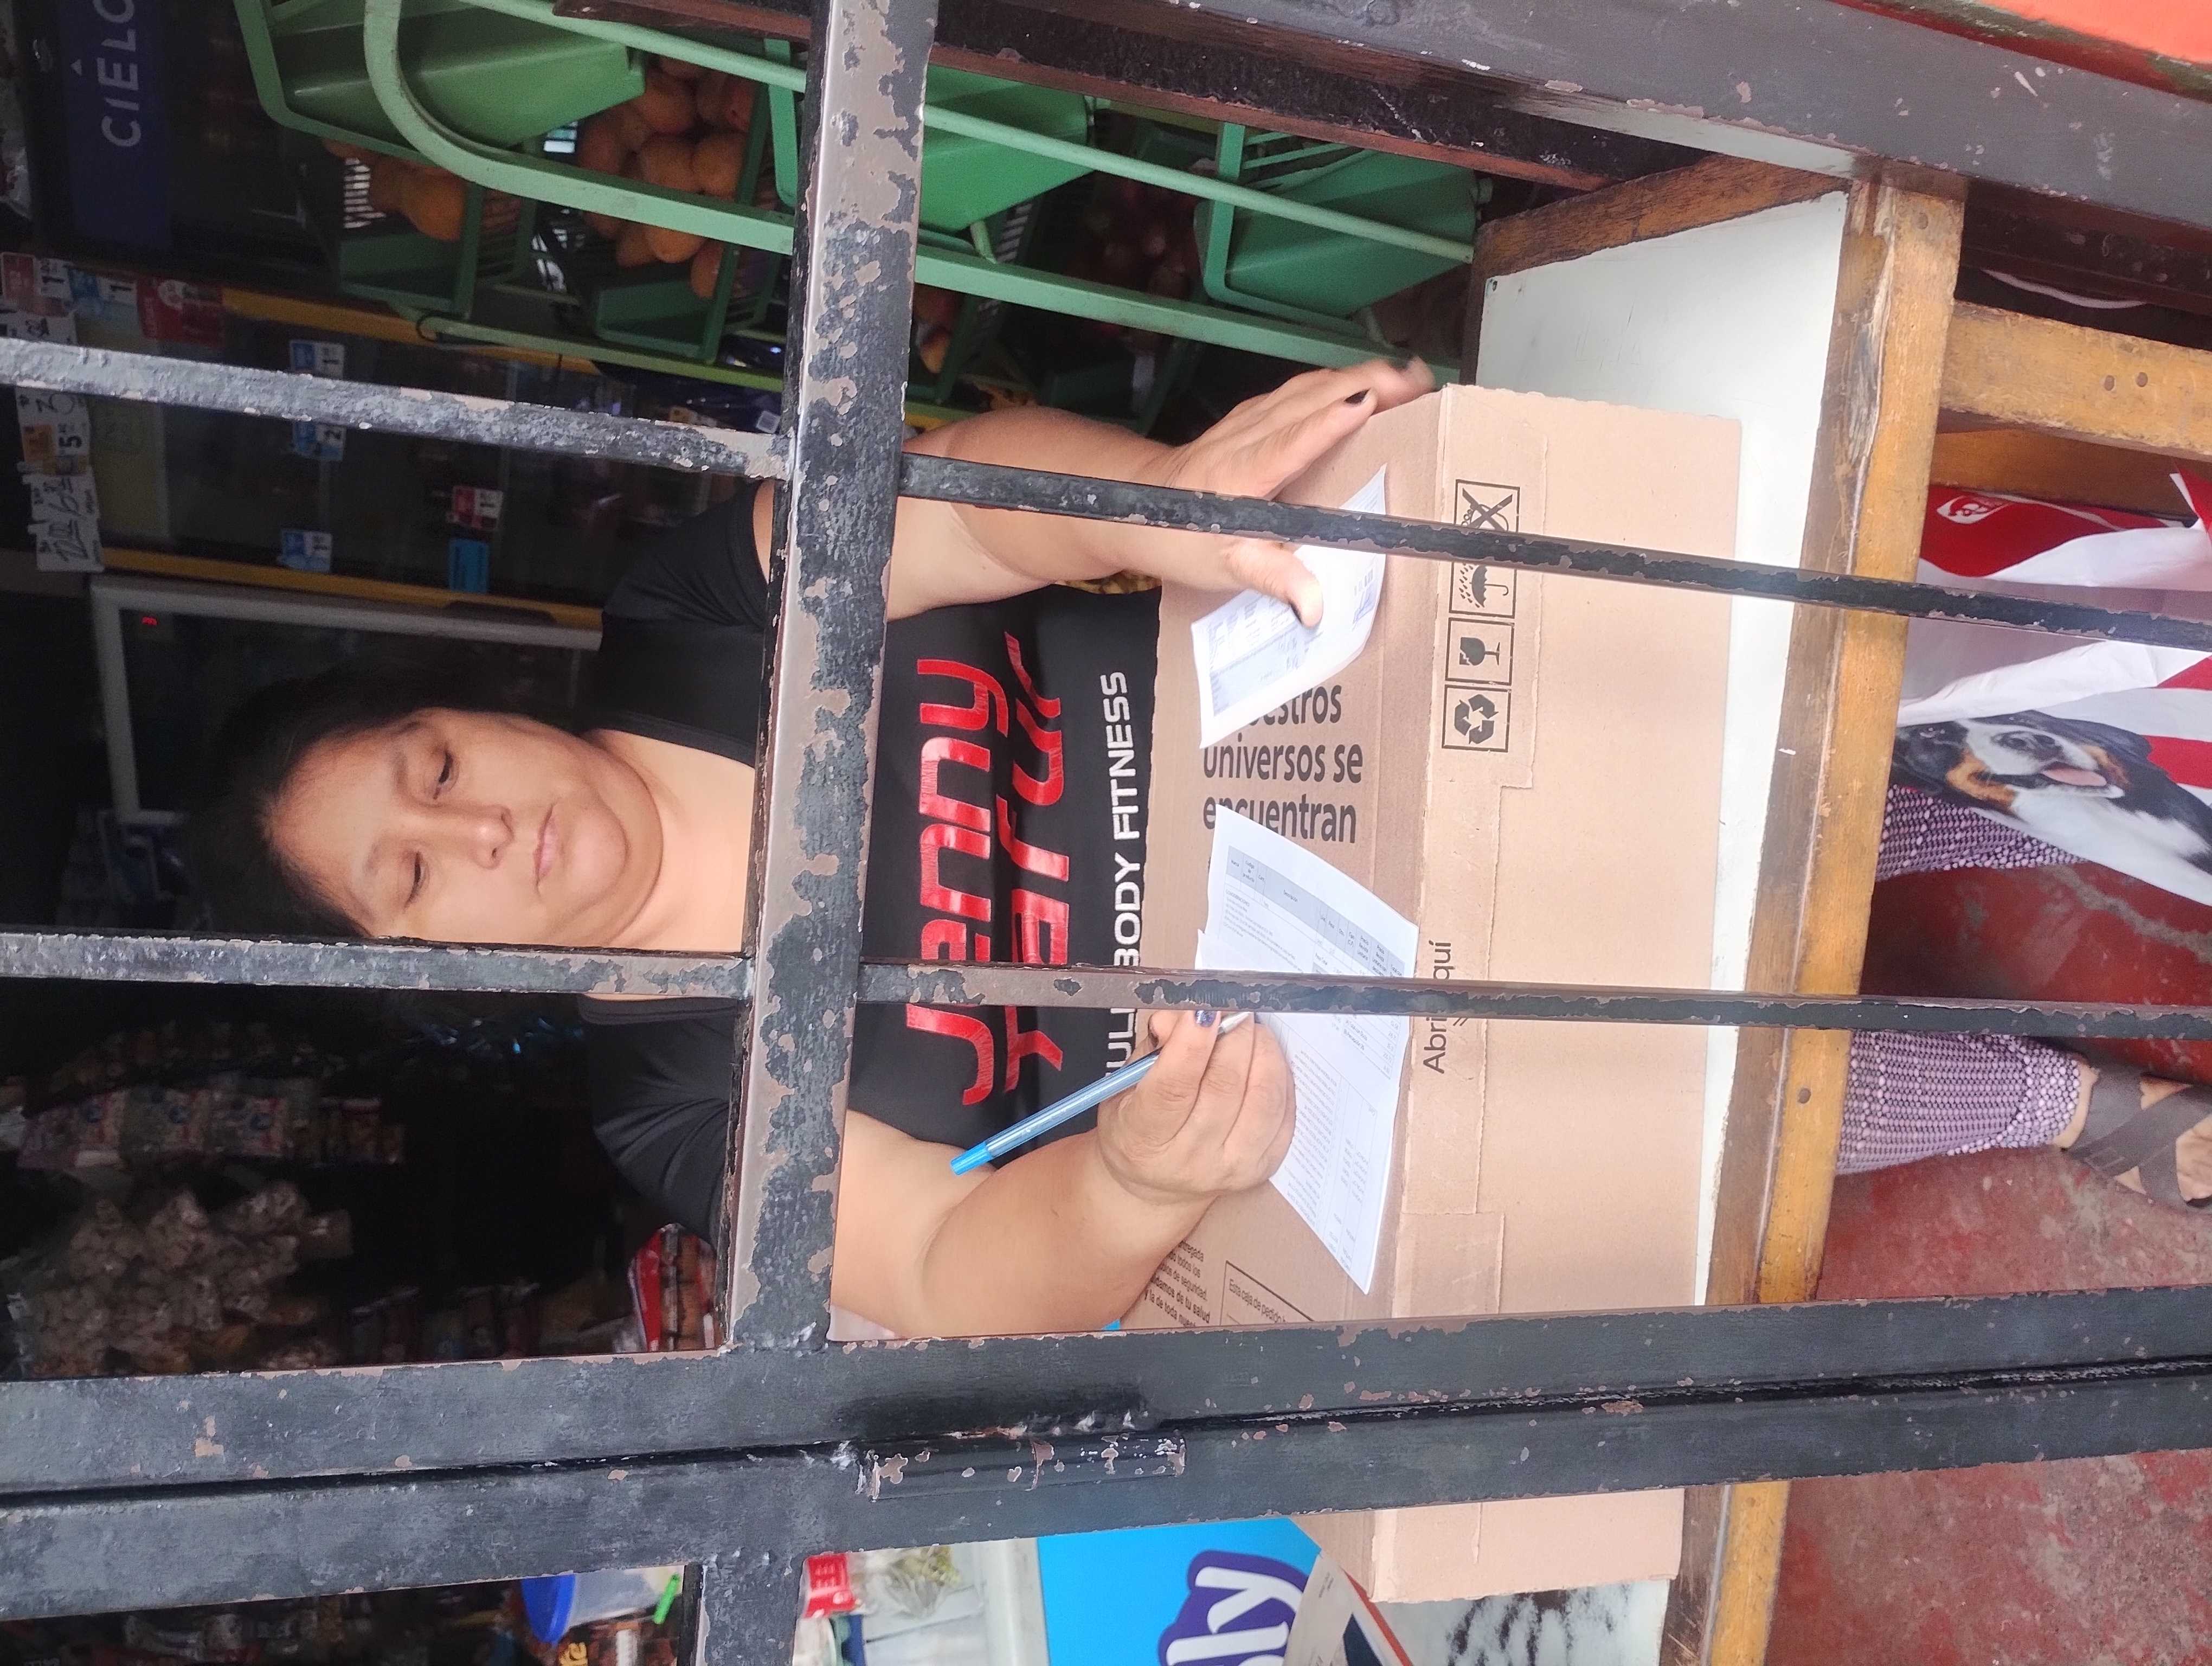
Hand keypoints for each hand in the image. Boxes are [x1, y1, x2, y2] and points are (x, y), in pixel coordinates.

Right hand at [1095, 1010, 1295, 1208]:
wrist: (1160, 1186)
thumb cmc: (1140, 1127)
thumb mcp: (1126, 1086)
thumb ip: (1156, 1046)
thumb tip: (1187, 1014)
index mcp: (1144, 1139)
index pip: (1173, 1087)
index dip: (1191, 1043)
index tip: (1203, 1009)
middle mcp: (1190, 1159)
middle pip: (1224, 1085)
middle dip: (1233, 1034)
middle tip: (1231, 1011)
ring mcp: (1232, 1166)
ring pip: (1262, 1095)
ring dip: (1261, 1050)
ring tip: (1249, 1031)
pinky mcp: (1264, 1165)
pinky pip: (1284, 1109)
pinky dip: (1278, 1074)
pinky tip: (1263, 1059)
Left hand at [1140, 358, 1435, 625]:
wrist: (1133, 507)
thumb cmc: (1178, 539)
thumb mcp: (1224, 567)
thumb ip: (1270, 579)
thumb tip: (1314, 606)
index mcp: (1240, 474)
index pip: (1288, 441)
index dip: (1327, 423)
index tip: (1369, 403)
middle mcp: (1247, 436)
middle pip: (1309, 398)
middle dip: (1366, 383)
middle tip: (1419, 383)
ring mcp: (1250, 419)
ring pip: (1308, 386)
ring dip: (1359, 374)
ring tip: (1409, 376)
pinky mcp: (1253, 415)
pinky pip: (1300, 390)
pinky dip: (1338, 381)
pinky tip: (1367, 381)